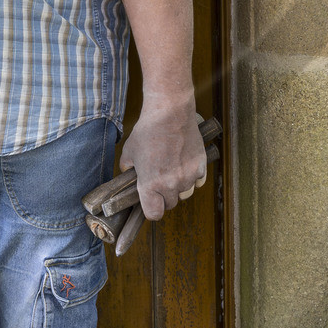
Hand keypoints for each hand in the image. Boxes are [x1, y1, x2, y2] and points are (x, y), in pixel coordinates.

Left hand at [119, 100, 205, 221]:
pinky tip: (185, 164)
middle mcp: (171, 185)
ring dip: (180, 187)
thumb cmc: (148, 131)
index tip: (151, 202)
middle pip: (170, 204)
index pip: (154, 214)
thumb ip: (127, 168)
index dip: (152, 209)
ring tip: (173, 170)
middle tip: (160, 180)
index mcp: (150, 185)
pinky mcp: (200, 167)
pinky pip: (198, 181)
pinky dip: (193, 176)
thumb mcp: (129, 151)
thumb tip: (127, 174)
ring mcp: (188, 177)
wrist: (170, 113)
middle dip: (165, 196)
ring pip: (186, 193)